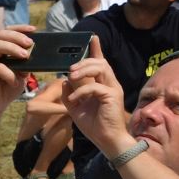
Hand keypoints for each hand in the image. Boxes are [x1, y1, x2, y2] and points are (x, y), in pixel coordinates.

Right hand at [0, 25, 37, 112]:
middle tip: (30, 44)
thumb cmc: (7, 89)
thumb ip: (26, 65)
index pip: (8, 33)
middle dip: (17, 37)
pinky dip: (9, 73)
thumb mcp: (22, 75)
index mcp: (1, 51)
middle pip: (1, 34)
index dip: (20, 28)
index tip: (33, 30)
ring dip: (13, 49)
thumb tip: (35, 55)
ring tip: (25, 57)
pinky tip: (15, 81)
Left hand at [63, 36, 131, 152]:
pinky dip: (82, 91)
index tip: (92, 38)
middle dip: (84, 62)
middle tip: (70, 69)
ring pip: (101, 68)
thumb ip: (70, 94)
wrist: (107, 141)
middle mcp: (110, 84)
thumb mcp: (76, 108)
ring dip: (84, 70)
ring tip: (71, 77)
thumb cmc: (95, 125)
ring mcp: (113, 89)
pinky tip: (74, 99)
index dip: (96, 50)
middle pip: (100, 63)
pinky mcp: (112, 96)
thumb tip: (65, 81)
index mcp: (103, 85)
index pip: (100, 63)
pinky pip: (95, 87)